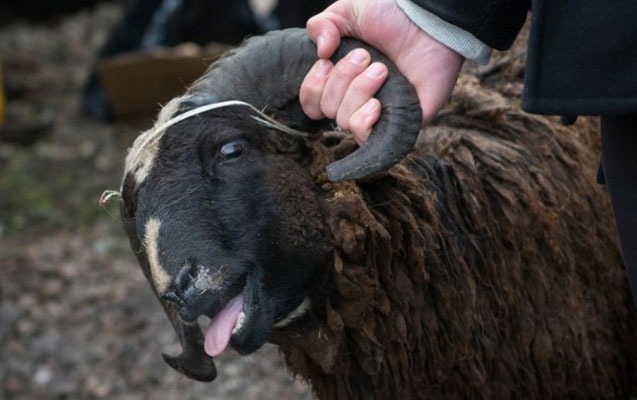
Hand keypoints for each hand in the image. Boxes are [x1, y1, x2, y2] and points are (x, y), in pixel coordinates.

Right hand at [299, 0, 463, 143]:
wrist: (428, 20)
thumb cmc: (391, 15)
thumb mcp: (346, 12)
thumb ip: (321, 27)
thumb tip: (321, 53)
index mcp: (342, 80)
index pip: (313, 103)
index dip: (313, 88)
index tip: (326, 64)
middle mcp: (357, 100)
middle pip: (329, 110)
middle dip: (341, 80)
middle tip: (365, 57)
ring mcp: (379, 114)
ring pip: (346, 123)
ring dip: (358, 92)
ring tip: (381, 71)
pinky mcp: (399, 124)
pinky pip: (369, 140)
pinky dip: (364, 123)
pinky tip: (376, 105)